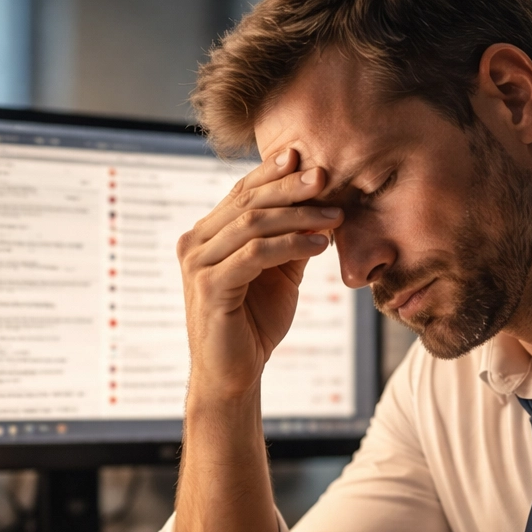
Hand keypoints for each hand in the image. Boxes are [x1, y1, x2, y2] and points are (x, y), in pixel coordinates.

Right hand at [177, 149, 339, 400]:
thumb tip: (319, 203)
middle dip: (290, 187)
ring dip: (299, 216)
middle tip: (326, 176)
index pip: (240, 193)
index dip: (271, 173)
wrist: (234, 374)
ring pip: (253, 224)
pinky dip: (291, 245)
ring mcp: (198, 264)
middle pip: (247, 202)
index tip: (303, 156)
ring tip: (336, 216)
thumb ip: (289, 239)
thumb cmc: (255, 324)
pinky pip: (255, 254)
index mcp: (206, 235)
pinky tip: (320, 244)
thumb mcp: (278, 273)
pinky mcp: (210, 286)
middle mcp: (195, 244)